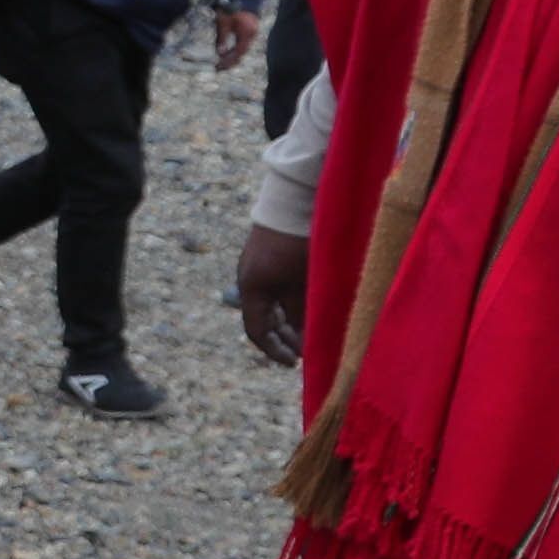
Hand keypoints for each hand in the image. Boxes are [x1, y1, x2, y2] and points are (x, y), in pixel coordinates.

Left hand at [212, 8, 261, 71]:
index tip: (218, 66)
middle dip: (230, 61)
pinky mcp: (250, 29)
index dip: (228, 60)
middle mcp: (252, 33)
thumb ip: (222, 38)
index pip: (238, 51)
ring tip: (221, 63)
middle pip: (242, 52)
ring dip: (232, 56)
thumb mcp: (222, 22)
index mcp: (247, 32)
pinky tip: (226, 53)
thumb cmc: (230, 5)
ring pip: (243, 48)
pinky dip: (235, 49)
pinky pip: (243, 43)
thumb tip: (219, 53)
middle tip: (218, 69)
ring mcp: (253, 31)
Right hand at [235, 224, 308, 364]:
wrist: (295, 197)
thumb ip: (303, 312)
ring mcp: (257, 268)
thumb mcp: (305, 281)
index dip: (275, 350)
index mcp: (253, 288)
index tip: (294, 362)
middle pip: (262, 319)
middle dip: (284, 338)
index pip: (257, 331)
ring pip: (270, 305)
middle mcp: (250, 280)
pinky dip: (288, 304)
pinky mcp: (267, 257)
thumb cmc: (301, 240)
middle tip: (306, 350)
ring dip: (287, 321)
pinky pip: (274, 290)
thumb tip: (305, 342)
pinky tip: (306, 307)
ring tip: (308, 332)